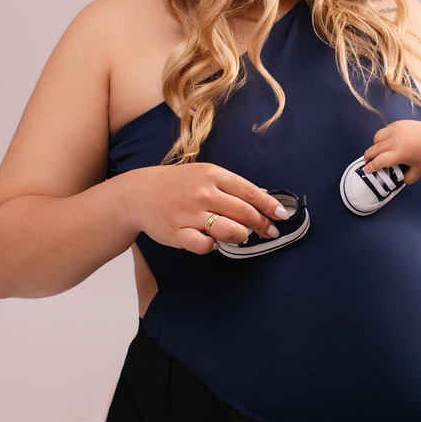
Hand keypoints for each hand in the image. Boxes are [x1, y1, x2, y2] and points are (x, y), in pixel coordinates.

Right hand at [132, 162, 286, 254]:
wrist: (139, 193)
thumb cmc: (177, 185)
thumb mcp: (204, 175)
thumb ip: (230, 187)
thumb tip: (261, 201)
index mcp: (213, 175)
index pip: (250, 192)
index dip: (269, 206)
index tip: (281, 215)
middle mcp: (203, 193)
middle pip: (245, 212)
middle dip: (262, 224)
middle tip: (270, 231)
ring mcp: (190, 213)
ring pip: (230, 230)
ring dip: (242, 236)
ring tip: (242, 236)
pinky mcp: (178, 232)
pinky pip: (204, 245)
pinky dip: (213, 246)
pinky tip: (213, 242)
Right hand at [365, 119, 420, 183]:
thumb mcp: (418, 171)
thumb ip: (407, 179)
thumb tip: (396, 179)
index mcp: (400, 154)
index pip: (379, 161)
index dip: (371, 166)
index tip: (367, 170)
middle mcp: (395, 142)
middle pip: (374, 150)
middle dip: (368, 157)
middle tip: (367, 161)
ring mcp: (395, 131)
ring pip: (376, 138)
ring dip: (375, 146)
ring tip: (379, 151)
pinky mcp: (397, 124)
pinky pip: (384, 131)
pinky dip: (383, 137)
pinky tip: (388, 142)